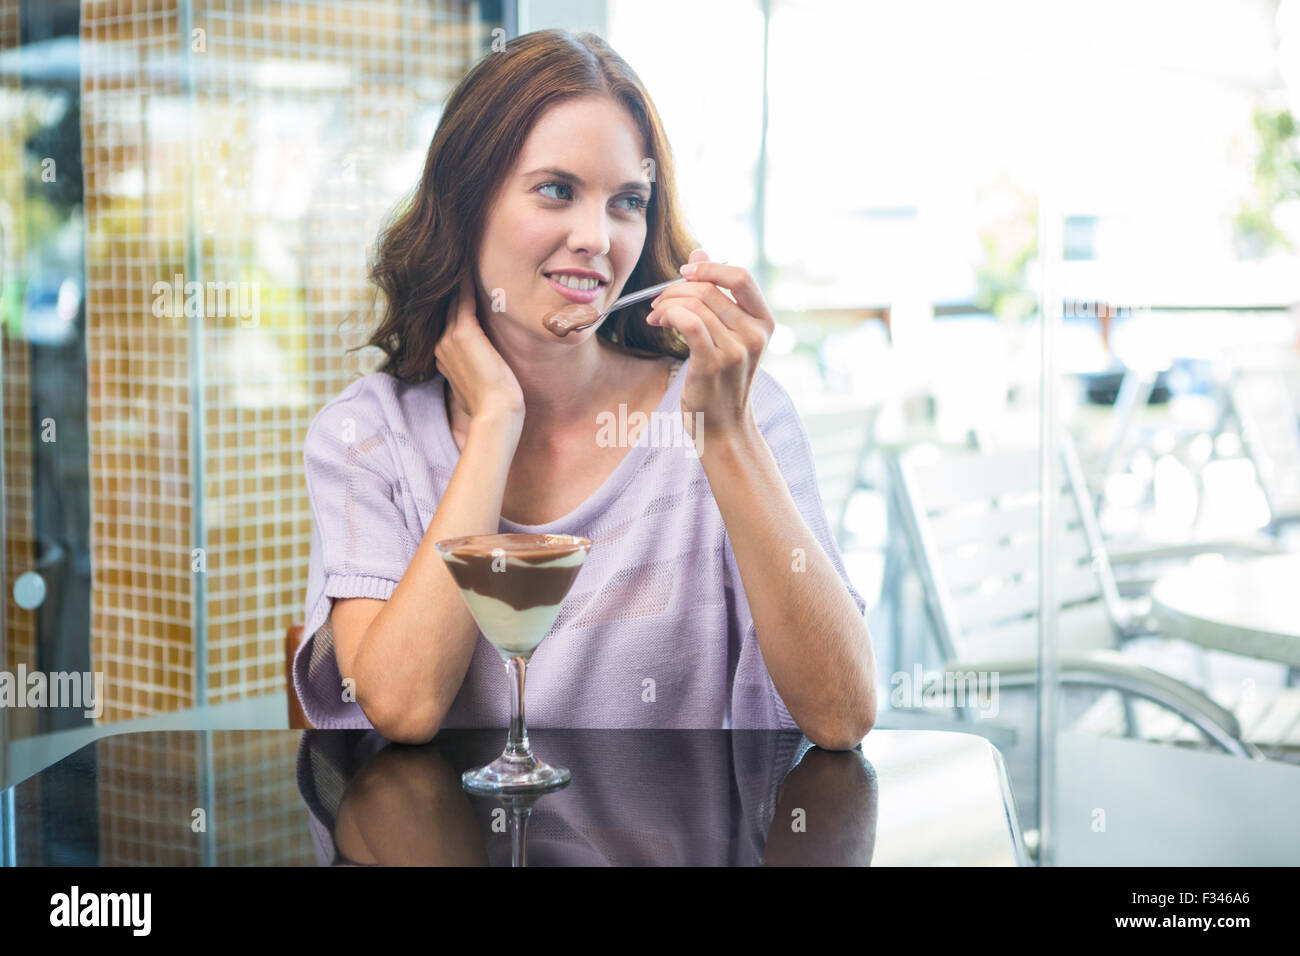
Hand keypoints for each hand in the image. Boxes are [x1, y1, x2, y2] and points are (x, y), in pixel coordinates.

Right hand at [434, 273, 525, 425]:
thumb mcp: (479, 385)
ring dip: (460, 280)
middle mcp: (441, 345)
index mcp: (444, 356)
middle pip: (448, 307)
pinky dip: (467, 282)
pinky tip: (472, 265)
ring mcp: (448, 338)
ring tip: (467, 257)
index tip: (465, 285)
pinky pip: (463, 299)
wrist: (496, 414)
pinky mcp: (463, 333)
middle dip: (456, 287)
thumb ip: (475, 372)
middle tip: (464, 260)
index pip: (449, 321)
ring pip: (453, 300)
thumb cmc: (494, 405)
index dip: (457, 303)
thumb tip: (485, 372)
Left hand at [645, 250, 774, 440]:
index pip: (740, 276)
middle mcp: (754, 334)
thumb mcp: (727, 334)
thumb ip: (716, 292)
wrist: (723, 426)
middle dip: (675, 289)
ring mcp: (736, 350)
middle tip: (658, 302)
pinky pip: (688, 322)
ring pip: (694, 304)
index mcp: (764, 322)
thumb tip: (699, 251)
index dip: (710, 267)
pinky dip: (669, 315)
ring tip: (656, 316)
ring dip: (666, 304)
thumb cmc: (722, 380)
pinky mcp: (713, 363)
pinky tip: (660, 322)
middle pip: (709, 289)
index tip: (685, 272)